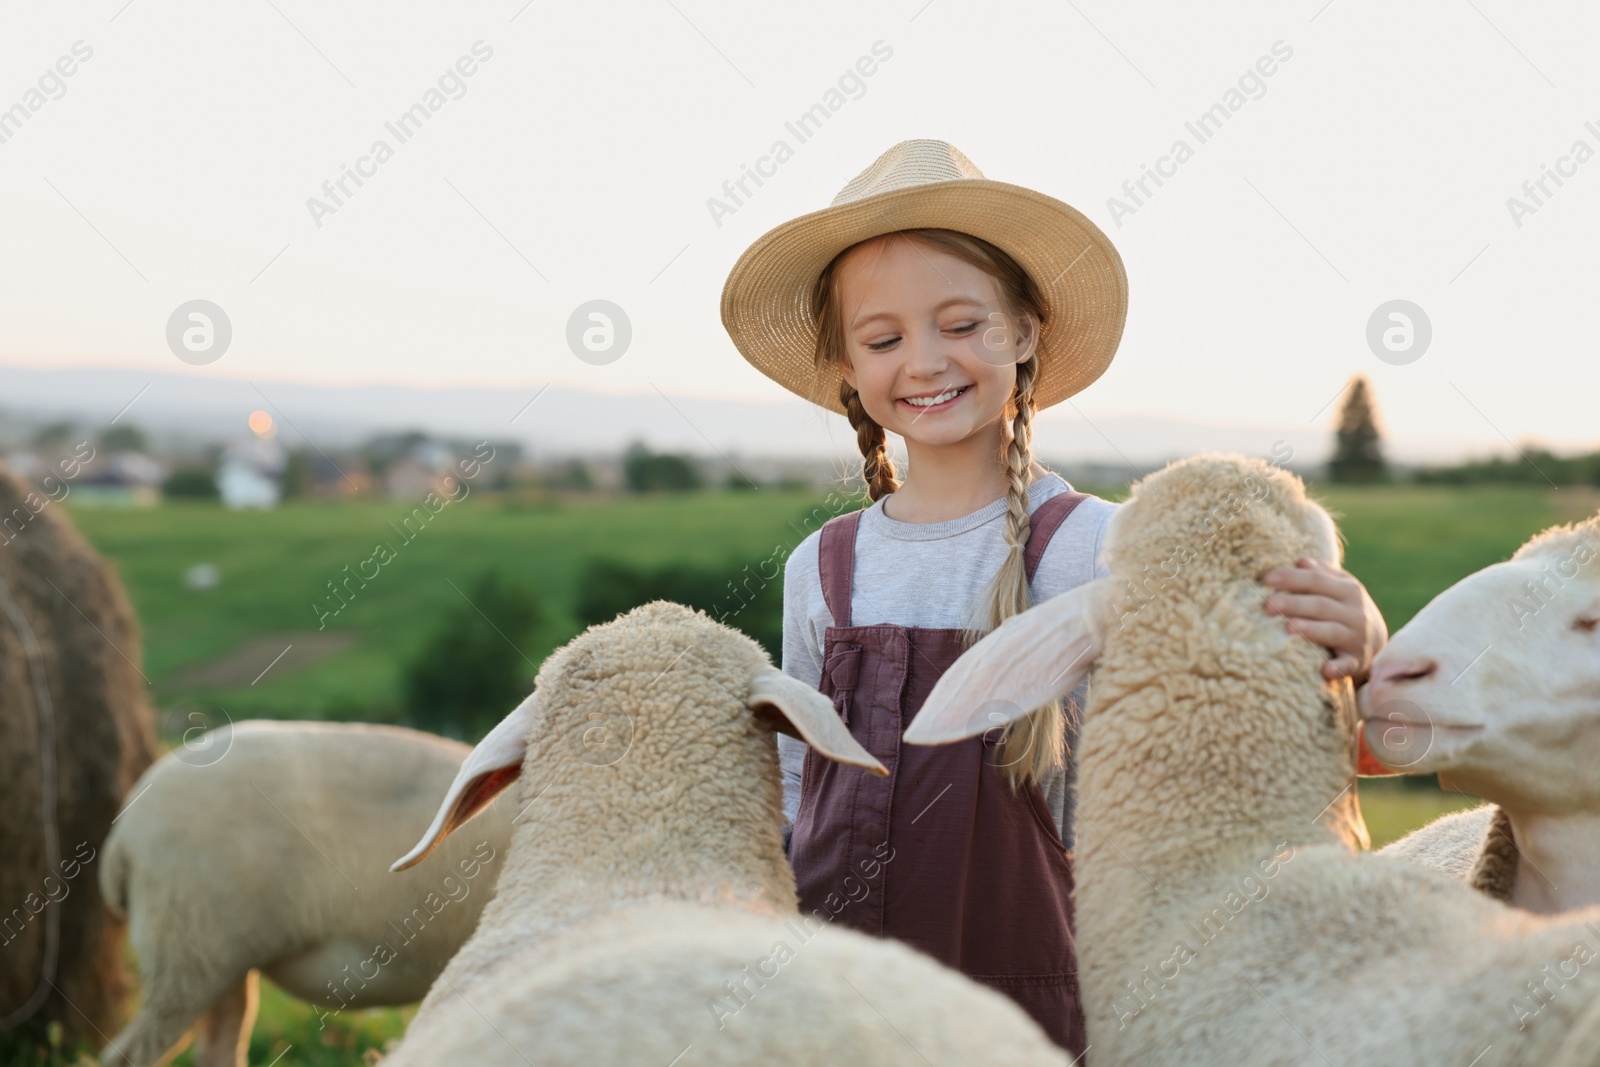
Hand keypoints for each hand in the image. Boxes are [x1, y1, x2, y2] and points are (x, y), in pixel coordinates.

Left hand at [1261, 558, 1387, 682]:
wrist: (1380, 645)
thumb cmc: (1346, 611)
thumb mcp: (1340, 589)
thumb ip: (1321, 575)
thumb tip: (1300, 561)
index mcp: (1348, 590)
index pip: (1317, 581)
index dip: (1292, 578)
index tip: (1265, 579)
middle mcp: (1355, 612)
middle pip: (1321, 605)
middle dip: (1294, 604)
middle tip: (1267, 605)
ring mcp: (1357, 638)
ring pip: (1332, 632)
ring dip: (1311, 630)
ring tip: (1288, 629)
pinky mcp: (1357, 661)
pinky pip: (1347, 665)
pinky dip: (1337, 667)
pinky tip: (1324, 670)